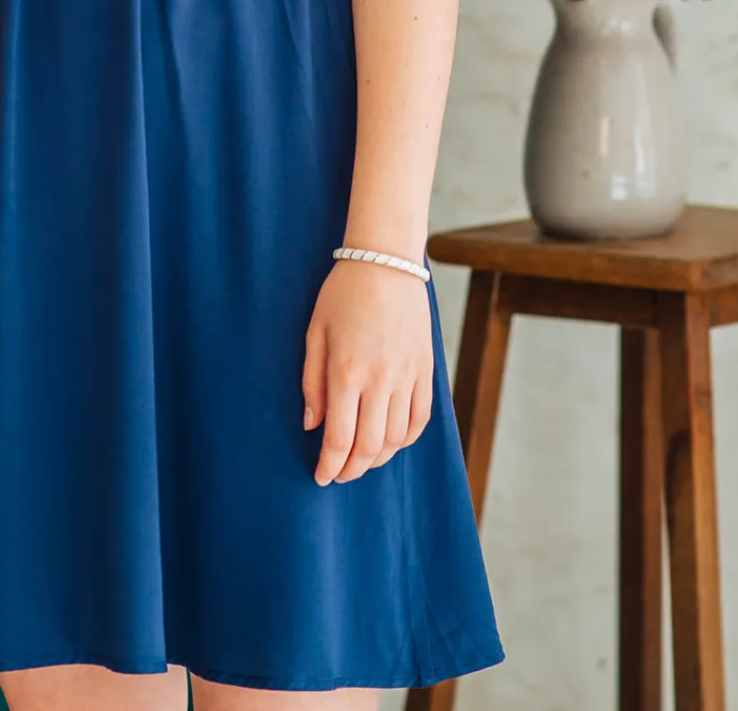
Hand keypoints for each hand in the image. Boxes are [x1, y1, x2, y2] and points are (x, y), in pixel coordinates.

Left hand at [301, 257, 433, 485]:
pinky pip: (421, 418)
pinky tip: (393, 441)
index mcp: (346, 372)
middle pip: (370, 447)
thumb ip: (312, 382)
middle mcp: (380, 379)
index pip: (339, 438)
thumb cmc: (343, 293)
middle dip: (352, 470)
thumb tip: (312, 425)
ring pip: (398, 439)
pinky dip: (407, 439)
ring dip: (378, 458)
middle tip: (339, 474)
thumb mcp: (315, 333)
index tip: (321, 477)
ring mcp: (407, 376)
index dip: (329, 465)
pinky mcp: (426, 369)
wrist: (386, 261)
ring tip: (362, 459)